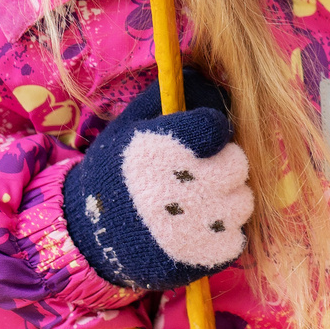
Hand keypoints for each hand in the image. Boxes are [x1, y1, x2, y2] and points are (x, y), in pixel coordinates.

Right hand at [63, 70, 252, 290]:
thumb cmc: (110, 176)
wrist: (86, 238)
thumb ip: (162, 97)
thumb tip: (200, 70)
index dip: (210, 131)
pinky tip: (199, 227)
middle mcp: (184, 186)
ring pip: (243, 201)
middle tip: (200, 171)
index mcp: (164, 149)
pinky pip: (237, 237)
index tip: (198, 140)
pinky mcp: (203, 257)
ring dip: (226, 198)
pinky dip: (223, 232)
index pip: (218, 125)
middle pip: (238, 163)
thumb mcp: (126, 127)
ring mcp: (197, 225)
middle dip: (223, 163)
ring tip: (199, 200)